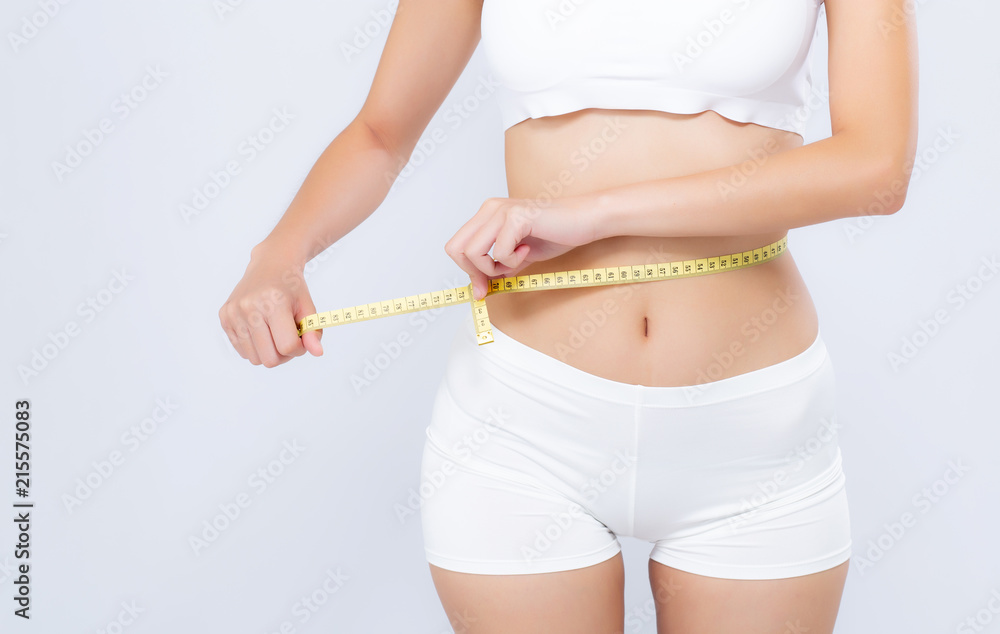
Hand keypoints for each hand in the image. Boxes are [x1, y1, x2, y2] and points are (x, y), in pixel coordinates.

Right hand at [219, 243, 323, 367]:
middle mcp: (249, 308)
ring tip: (275, 334)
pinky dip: (255, 348)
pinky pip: (242, 351)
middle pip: (269, 359)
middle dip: (284, 355)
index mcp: (273, 303)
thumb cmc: (291, 287)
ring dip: (269, 353)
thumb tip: (317, 352)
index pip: (287, 346)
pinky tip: (262, 330)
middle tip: (289, 338)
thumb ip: (313, 331)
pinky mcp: (224, 317)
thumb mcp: (308, 306)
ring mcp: (234, 313)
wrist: (270, 265)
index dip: (299, 349)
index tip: (302, 338)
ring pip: (254, 359)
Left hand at [444, 196, 598, 299]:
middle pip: (456, 250)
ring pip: (472, 252)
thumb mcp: (518, 257)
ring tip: (518, 260)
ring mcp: (500, 211)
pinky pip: (499, 253)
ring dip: (494, 267)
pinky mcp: (515, 217)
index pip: (455, 246)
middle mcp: (489, 209)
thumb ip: (497, 269)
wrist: (584, 221)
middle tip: (499, 278)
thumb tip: (479, 291)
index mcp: (486, 215)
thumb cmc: (555, 235)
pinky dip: (513, 261)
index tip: (485, 287)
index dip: (467, 271)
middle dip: (475, 273)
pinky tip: (529, 250)